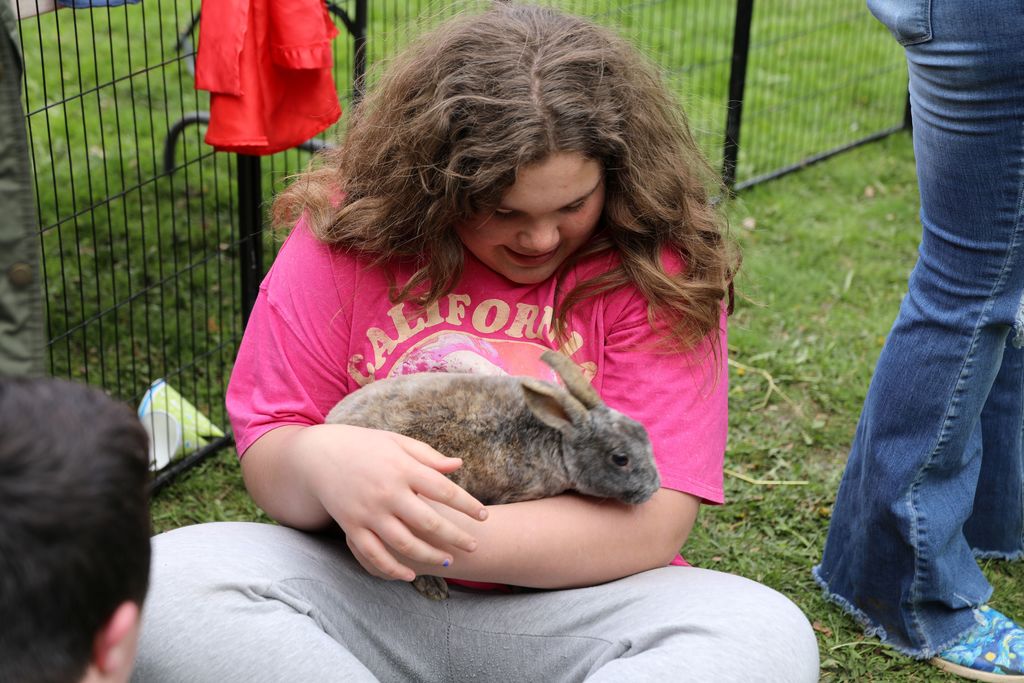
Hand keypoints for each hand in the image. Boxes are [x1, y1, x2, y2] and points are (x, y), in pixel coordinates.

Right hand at [296, 424, 487, 581]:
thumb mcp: (397, 443)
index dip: (467, 505)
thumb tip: (459, 465)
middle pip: (429, 521)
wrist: (318, 455)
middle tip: (473, 546)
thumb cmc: (364, 445)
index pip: (443, 490)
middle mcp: (386, 492)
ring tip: (448, 560)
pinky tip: (411, 575)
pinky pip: (374, 555)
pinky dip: (393, 569)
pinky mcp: (350, 526)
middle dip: (455, 536)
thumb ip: (428, 456)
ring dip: (429, 556)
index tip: (484, 517)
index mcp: (402, 468)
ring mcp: (367, 512)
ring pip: (404, 544)